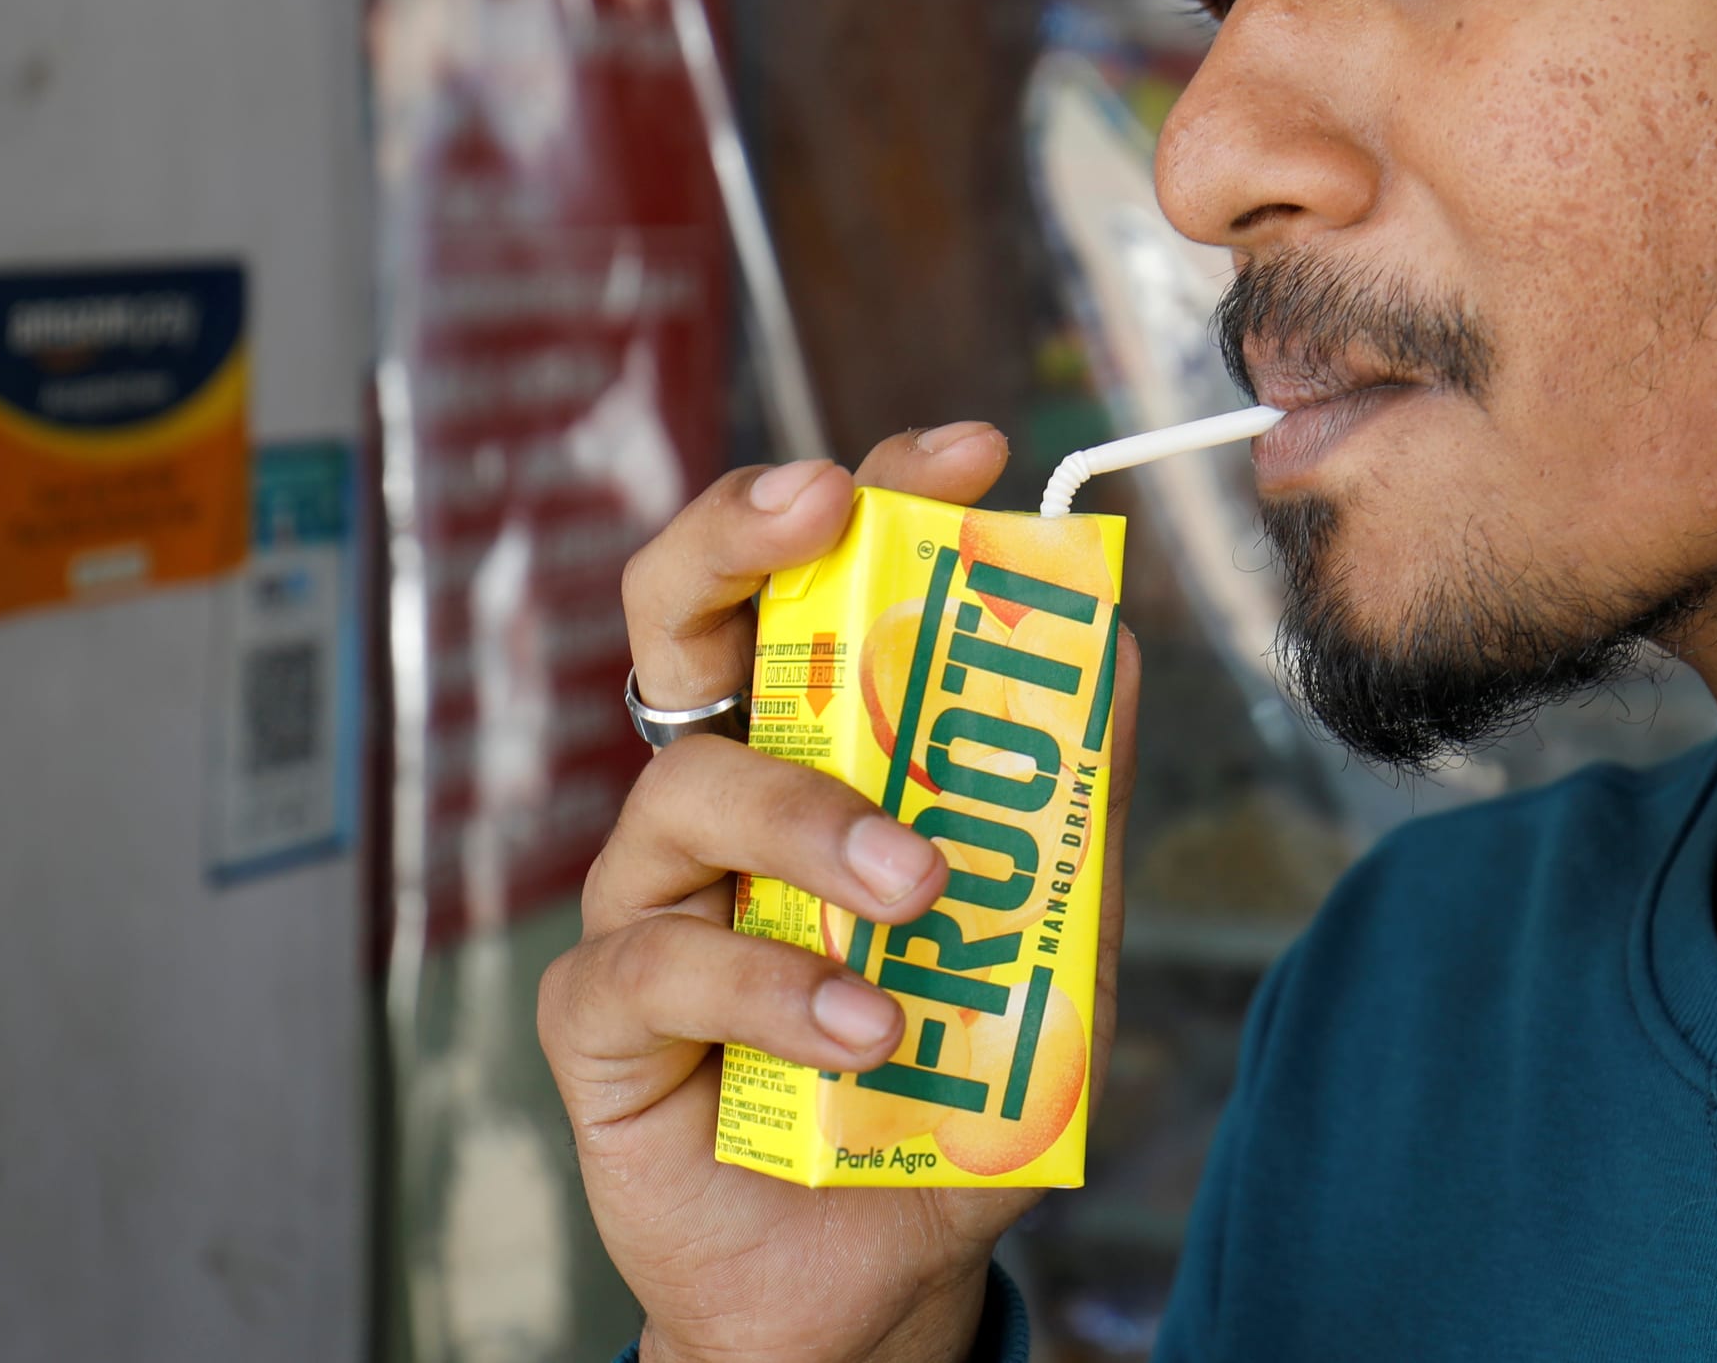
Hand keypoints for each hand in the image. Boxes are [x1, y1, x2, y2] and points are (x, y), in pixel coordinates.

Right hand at [539, 422, 1142, 1362]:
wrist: (881, 1264)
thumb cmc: (949, 1080)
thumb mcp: (1050, 941)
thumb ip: (1067, 811)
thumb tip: (1113, 657)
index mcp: (817, 751)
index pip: (820, 587)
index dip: (875, 496)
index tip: (967, 453)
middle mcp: (720, 796)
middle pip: (679, 617)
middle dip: (742, 538)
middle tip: (824, 514)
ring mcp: (650, 895)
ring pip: (690, 788)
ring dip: (815, 821)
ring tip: (920, 894)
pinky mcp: (603, 1013)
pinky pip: (662, 958)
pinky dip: (775, 987)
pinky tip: (866, 1029)